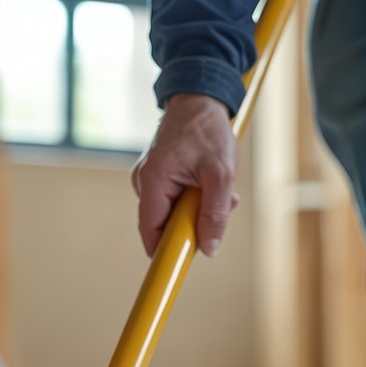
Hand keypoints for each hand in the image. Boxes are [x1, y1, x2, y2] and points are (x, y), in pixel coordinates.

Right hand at [132, 93, 239, 256]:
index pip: (151, 232)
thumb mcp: (220, 174)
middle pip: (165, 225)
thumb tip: (208, 248)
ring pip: (174, 213)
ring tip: (216, 184)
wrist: (200, 97)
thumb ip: (214, 213)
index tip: (176, 270)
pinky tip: (209, 179)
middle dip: (194, 223)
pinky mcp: (160, 176)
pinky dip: (196, 196)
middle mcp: (145, 182)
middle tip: (219, 205)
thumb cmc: (208, 130)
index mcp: (152, 182)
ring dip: (199, 208)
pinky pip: (176, 200)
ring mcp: (151, 179)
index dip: (164, 253)